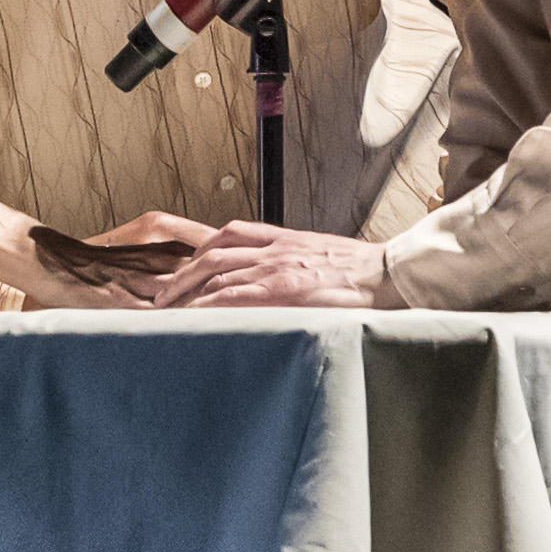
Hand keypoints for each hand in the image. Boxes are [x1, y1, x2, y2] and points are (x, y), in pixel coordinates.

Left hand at [143, 222, 395, 309]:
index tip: (183, 267)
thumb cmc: (361, 272)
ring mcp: (277, 267)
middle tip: (162, 295)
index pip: (228, 234)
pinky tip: (192, 317)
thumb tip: (278, 282)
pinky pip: (233, 295)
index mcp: (284, 238)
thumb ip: (294, 261)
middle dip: (180, 274)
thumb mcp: (320, 255)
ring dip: (185, 292)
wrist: (389, 274)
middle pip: (212, 253)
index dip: (199, 250)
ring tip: (166, 311)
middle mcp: (274, 248)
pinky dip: (207, 305)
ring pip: (215, 273)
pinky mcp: (282, 289)